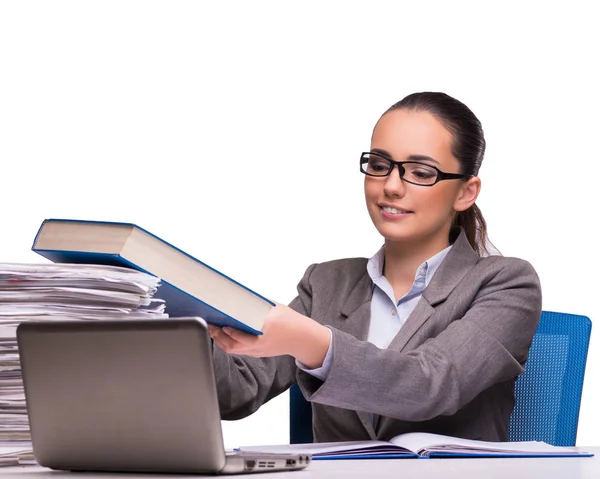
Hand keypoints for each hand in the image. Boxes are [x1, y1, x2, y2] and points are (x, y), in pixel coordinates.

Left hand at [208, 303, 330, 367]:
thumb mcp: (275, 308)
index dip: (232, 332)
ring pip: (234, 350)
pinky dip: (229, 344)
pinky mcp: (257, 353)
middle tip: (211, 325)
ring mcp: (258, 351)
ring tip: (214, 329)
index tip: (223, 324)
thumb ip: (259, 304)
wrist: (302, 339)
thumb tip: (243, 296)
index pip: (245, 335)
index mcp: (266, 330)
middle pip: (234, 346)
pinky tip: (223, 335)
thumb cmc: (291, 322)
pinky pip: (239, 351)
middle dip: (219, 336)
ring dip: (221, 341)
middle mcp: (260, 344)